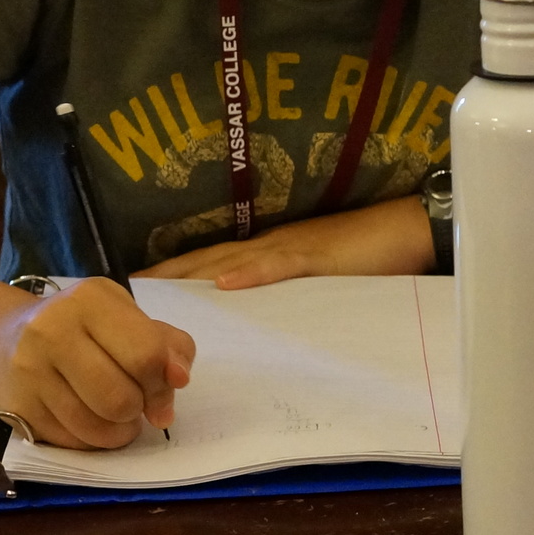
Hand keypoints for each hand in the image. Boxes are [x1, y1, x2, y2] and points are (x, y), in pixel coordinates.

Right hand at [0, 279, 195, 449]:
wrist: (6, 340)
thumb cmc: (84, 329)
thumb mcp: (129, 319)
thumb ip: (168, 344)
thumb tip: (180, 377)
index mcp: (91, 299)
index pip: (146, 354)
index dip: (164, 382)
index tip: (167, 389)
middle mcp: (53, 329)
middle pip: (120, 397)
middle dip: (141, 409)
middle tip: (139, 403)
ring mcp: (29, 369)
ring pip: (95, 425)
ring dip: (119, 431)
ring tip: (120, 416)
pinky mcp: (16, 405)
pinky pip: (71, 440)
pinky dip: (93, 440)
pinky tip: (92, 422)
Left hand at [142, 196, 431, 288]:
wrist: (411, 228)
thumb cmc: (369, 253)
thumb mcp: (319, 278)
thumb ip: (284, 288)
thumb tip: (246, 305)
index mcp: (269, 254)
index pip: (210, 264)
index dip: (173, 275)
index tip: (132, 291)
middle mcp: (271, 246)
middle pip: (208, 260)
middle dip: (166, 278)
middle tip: (122, 295)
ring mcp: (293, 249)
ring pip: (233, 260)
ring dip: (193, 274)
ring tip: (154, 291)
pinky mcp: (319, 257)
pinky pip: (281, 265)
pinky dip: (252, 274)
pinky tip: (227, 284)